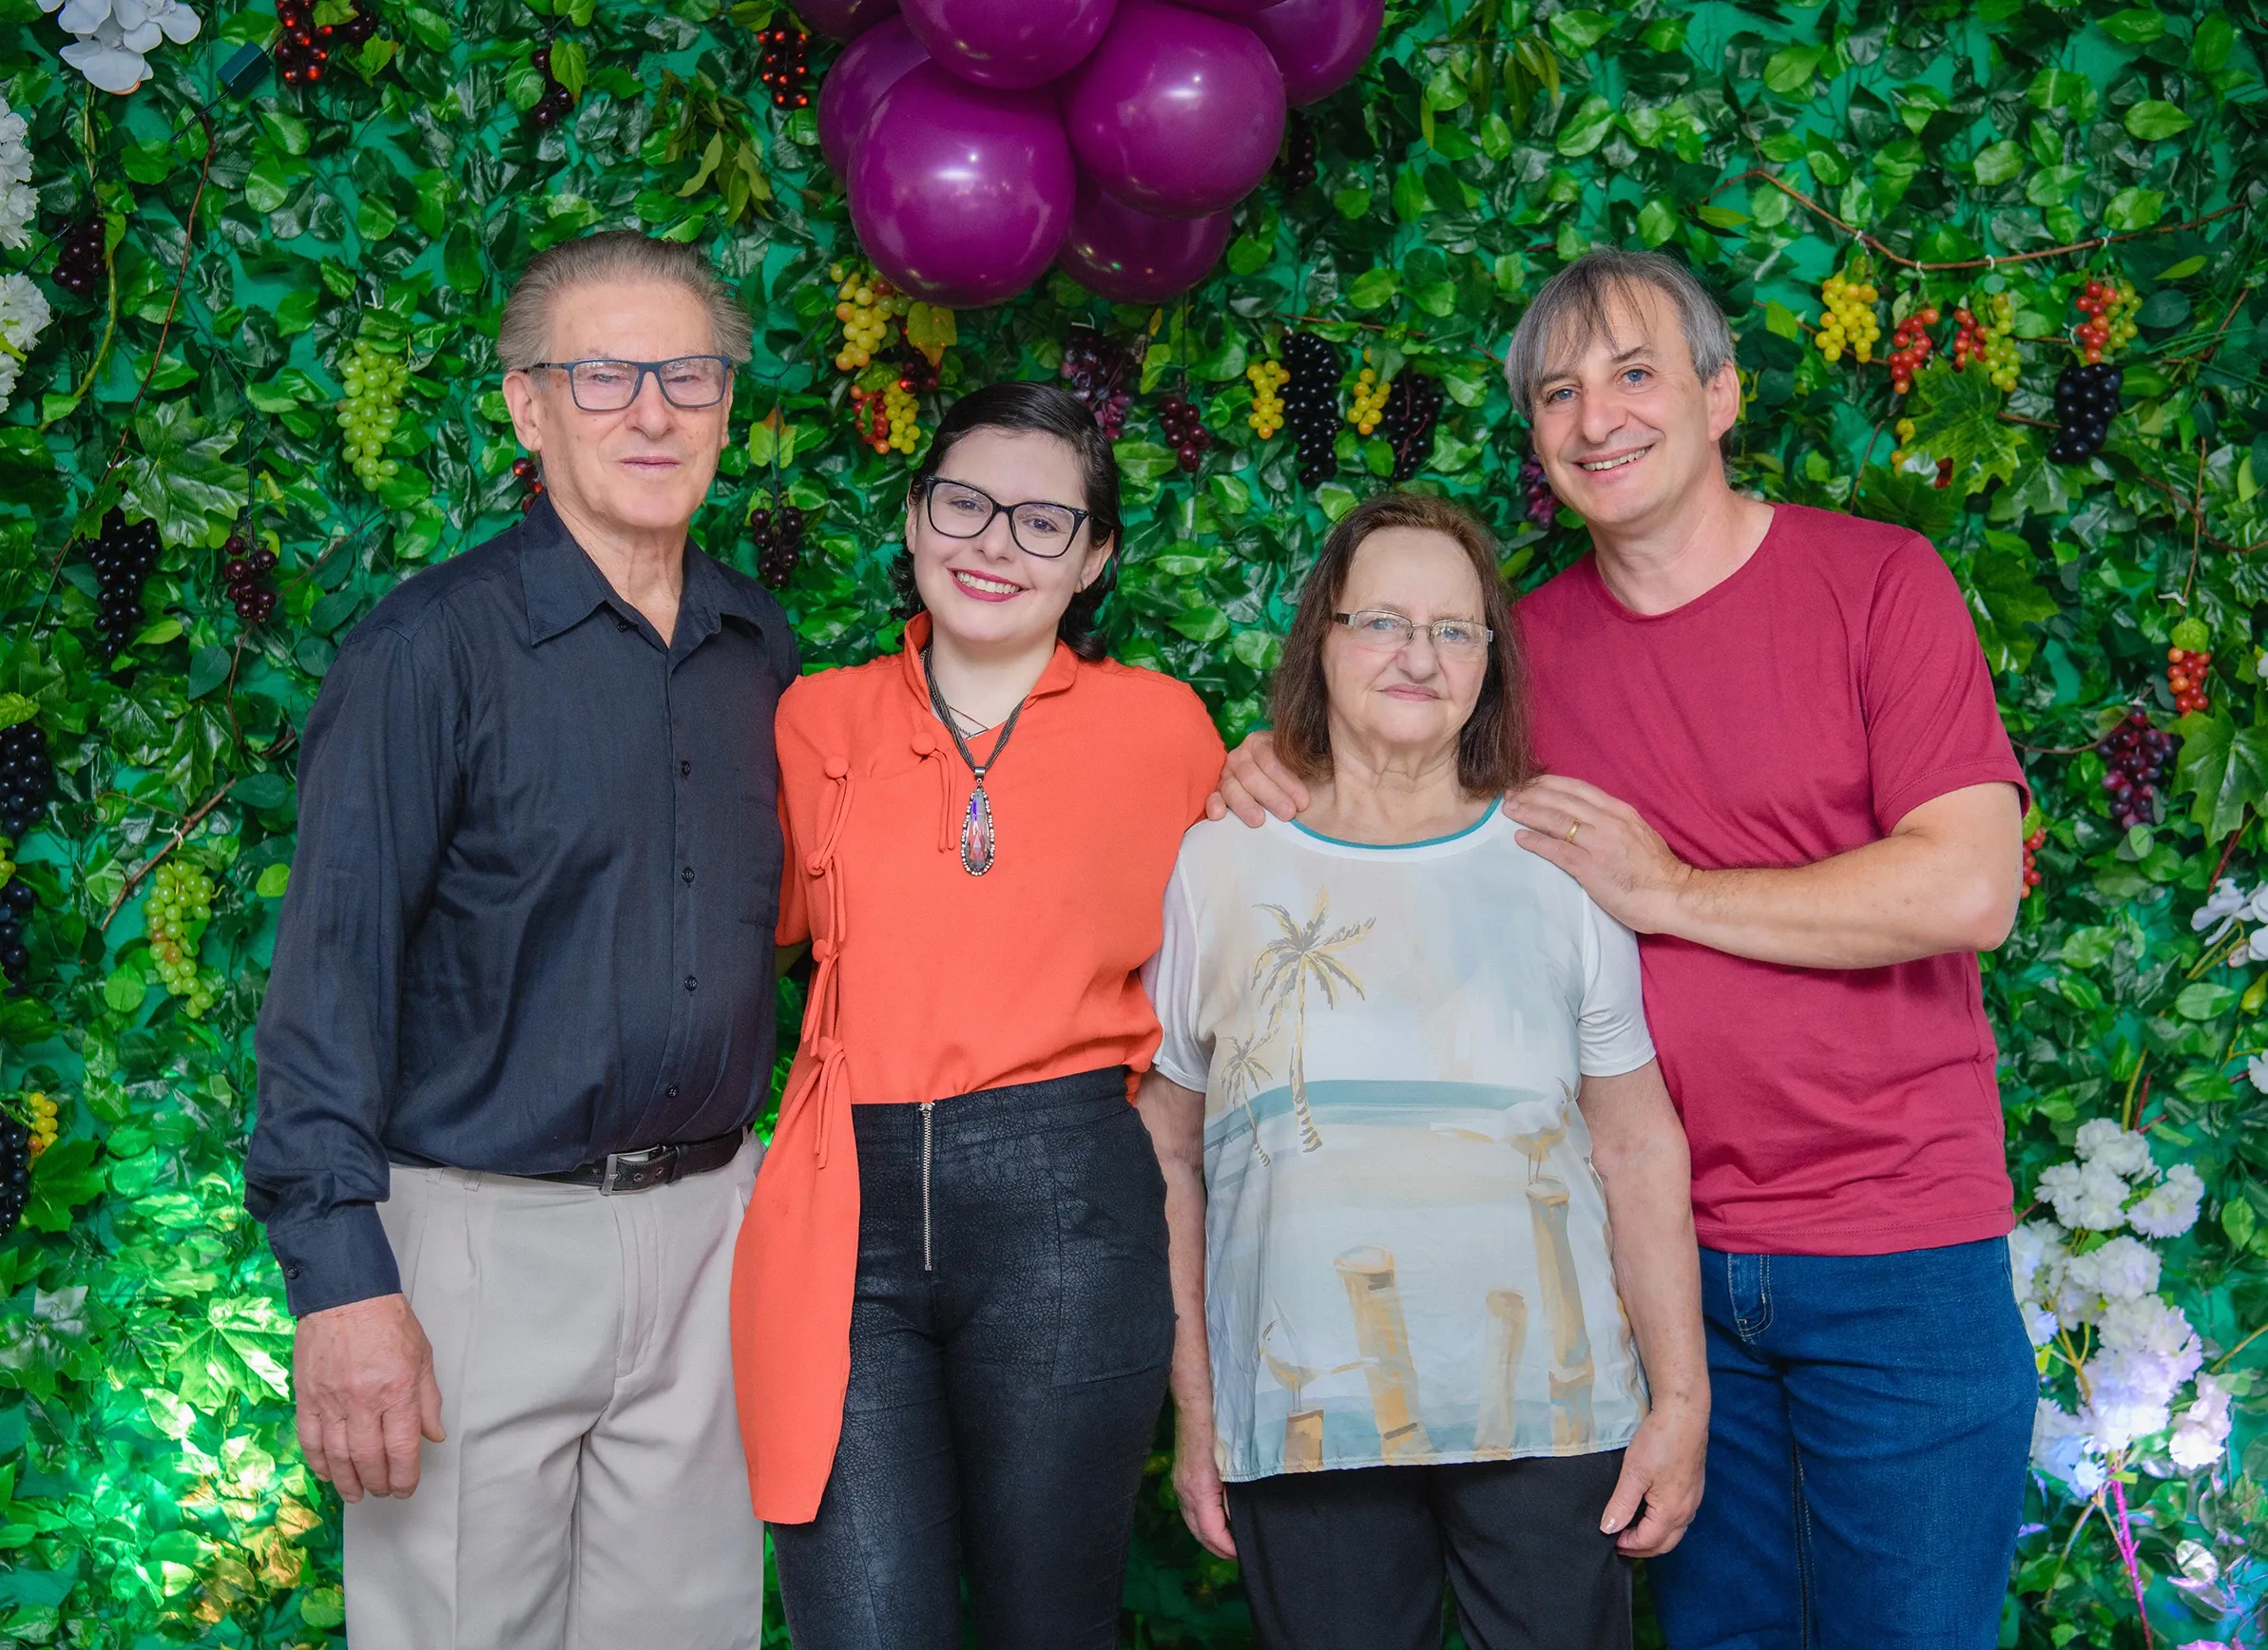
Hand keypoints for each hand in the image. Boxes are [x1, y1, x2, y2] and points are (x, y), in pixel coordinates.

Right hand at [293, 1292, 446, 1501]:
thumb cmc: (388, 1322)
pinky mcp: (306, 1396)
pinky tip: (327, 1474)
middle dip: (377, 1483)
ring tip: (356, 1493)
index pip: (402, 1448)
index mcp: (396, 1390)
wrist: (345, 1295)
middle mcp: (363, 1400)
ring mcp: (331, 1400)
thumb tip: (433, 1436)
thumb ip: (428, 1400)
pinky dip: (318, 1462)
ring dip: (347, 1481)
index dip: (404, 1476)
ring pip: (337, 1455)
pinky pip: (310, 1439)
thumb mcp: (423, 1356)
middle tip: (383, 1492)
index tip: (405, 1488)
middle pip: (368, 1458)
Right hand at [1172, 1408, 1237, 1559]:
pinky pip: (1191, 1511)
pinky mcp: (1182, 1480)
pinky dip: (1203, 1524)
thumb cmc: (1217, 1431)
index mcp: (1198, 1491)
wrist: (1196, 1406)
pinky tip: (1216, 1523)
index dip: (1227, 1547)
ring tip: (1230, 1544)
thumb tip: (1237, 1521)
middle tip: (1238, 1555)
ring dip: (1210, 1538)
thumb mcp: (1232, 1467)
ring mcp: (1180, 1486)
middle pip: (1199, 1533)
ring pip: (1193, 1523)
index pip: (1211, 1532)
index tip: (1242, 1554)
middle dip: (1218, 1548)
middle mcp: (1185, 1492)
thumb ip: (1233, 1496)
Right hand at [1204, 730, 1306, 827]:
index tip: (1303, 802)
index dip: (1287, 781)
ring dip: (1245, 805)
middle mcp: (1240, 756)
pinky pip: (1213, 797)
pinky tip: (1219, 815)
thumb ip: (1307, 754)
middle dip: (1271, 796)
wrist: (1288, 784)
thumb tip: (1315, 745)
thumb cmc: (1299, 773)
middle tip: (1288, 814)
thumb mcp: (1305, 759)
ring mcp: (1227, 775)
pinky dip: (1214, 804)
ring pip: (1232, 788)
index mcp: (1260, 742)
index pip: (1271, 760)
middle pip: (1251, 776)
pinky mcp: (1219, 793)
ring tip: (1259, 821)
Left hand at [1504, 774, 1692, 934]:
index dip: (1550, 784)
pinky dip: (1536, 842)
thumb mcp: (1638, 834)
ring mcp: (1599, 844)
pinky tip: (1520, 838)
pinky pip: (1558, 850)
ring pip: (1556, 820)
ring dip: (1528, 813)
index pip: (1578, 789)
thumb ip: (1615, 824)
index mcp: (1619, 812)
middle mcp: (1608, 821)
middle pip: (1562, 800)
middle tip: (1509, 793)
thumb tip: (1592, 819)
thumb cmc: (1657, 871)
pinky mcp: (1591, 868)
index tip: (1530, 782)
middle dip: (1532, 794)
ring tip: (1508, 810)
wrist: (1674, 895)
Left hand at [1600, 1396, 1707, 1558]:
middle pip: (1665, 1543)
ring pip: (1674, 1532)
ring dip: (1653, 1537)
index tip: (1609, 1540)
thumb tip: (1609, 1529)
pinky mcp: (1694, 1488)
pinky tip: (1650, 1514)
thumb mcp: (1633, 1474)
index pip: (1648, 1542)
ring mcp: (1693, 1500)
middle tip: (1619, 1544)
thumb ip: (1622, 1505)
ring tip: (1631, 1531)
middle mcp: (1687, 1512)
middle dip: (1642, 1548)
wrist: (1684, 1415)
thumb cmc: (1659, 1443)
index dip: (1627, 1545)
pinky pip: (1680, 1518)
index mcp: (1671, 1512)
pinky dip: (1663, 1525)